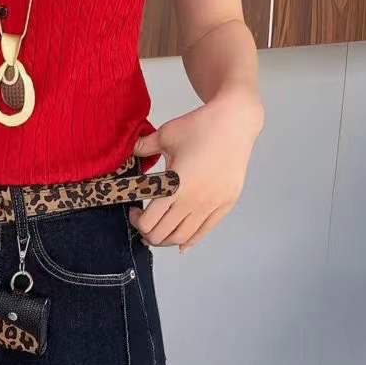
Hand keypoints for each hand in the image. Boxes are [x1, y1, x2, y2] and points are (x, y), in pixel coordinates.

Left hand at [130, 85, 263, 252]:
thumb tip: (130, 152)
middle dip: (148, 233)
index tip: (135, 211)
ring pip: (183, 238)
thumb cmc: (200, 126)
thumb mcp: (165, 134)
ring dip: (167, 239)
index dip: (137, 221)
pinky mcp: (225, 205)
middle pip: (162, 235)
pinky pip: (204, 232)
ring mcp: (211, 205)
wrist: (235, 122)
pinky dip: (190, 241)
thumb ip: (143, 148)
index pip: (148, 223)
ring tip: (160, 231)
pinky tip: (181, 242)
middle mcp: (193, 201)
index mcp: (175, 186)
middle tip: (144, 223)